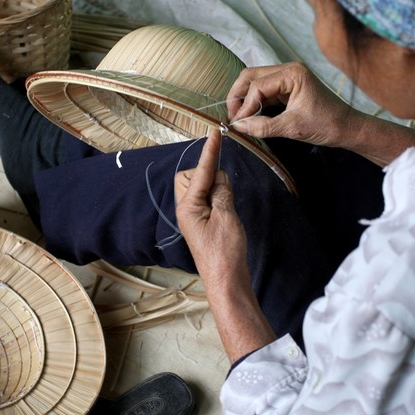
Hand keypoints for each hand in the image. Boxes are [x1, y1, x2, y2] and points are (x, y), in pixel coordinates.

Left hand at [175, 129, 276, 361]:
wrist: (226, 281)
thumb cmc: (225, 253)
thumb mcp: (227, 217)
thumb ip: (222, 192)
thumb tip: (218, 178)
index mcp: (188, 206)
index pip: (200, 171)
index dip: (209, 152)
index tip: (214, 133)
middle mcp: (186, 209)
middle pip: (193, 176)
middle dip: (209, 177)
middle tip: (224, 196)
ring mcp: (193, 216)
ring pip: (201, 187)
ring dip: (215, 189)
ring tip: (226, 209)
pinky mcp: (202, 222)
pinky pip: (207, 199)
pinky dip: (218, 198)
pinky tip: (226, 212)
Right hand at [226, 62, 352, 146]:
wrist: (348, 128)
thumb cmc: (326, 124)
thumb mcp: (292, 127)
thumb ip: (263, 126)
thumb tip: (238, 126)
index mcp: (292, 73)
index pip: (257, 85)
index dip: (245, 105)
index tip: (238, 123)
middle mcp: (288, 70)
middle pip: (251, 76)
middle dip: (238, 96)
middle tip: (232, 116)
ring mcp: (288, 77)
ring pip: (255, 82)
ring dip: (245, 98)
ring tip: (239, 118)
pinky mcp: (288, 87)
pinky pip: (264, 91)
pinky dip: (255, 102)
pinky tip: (250, 116)